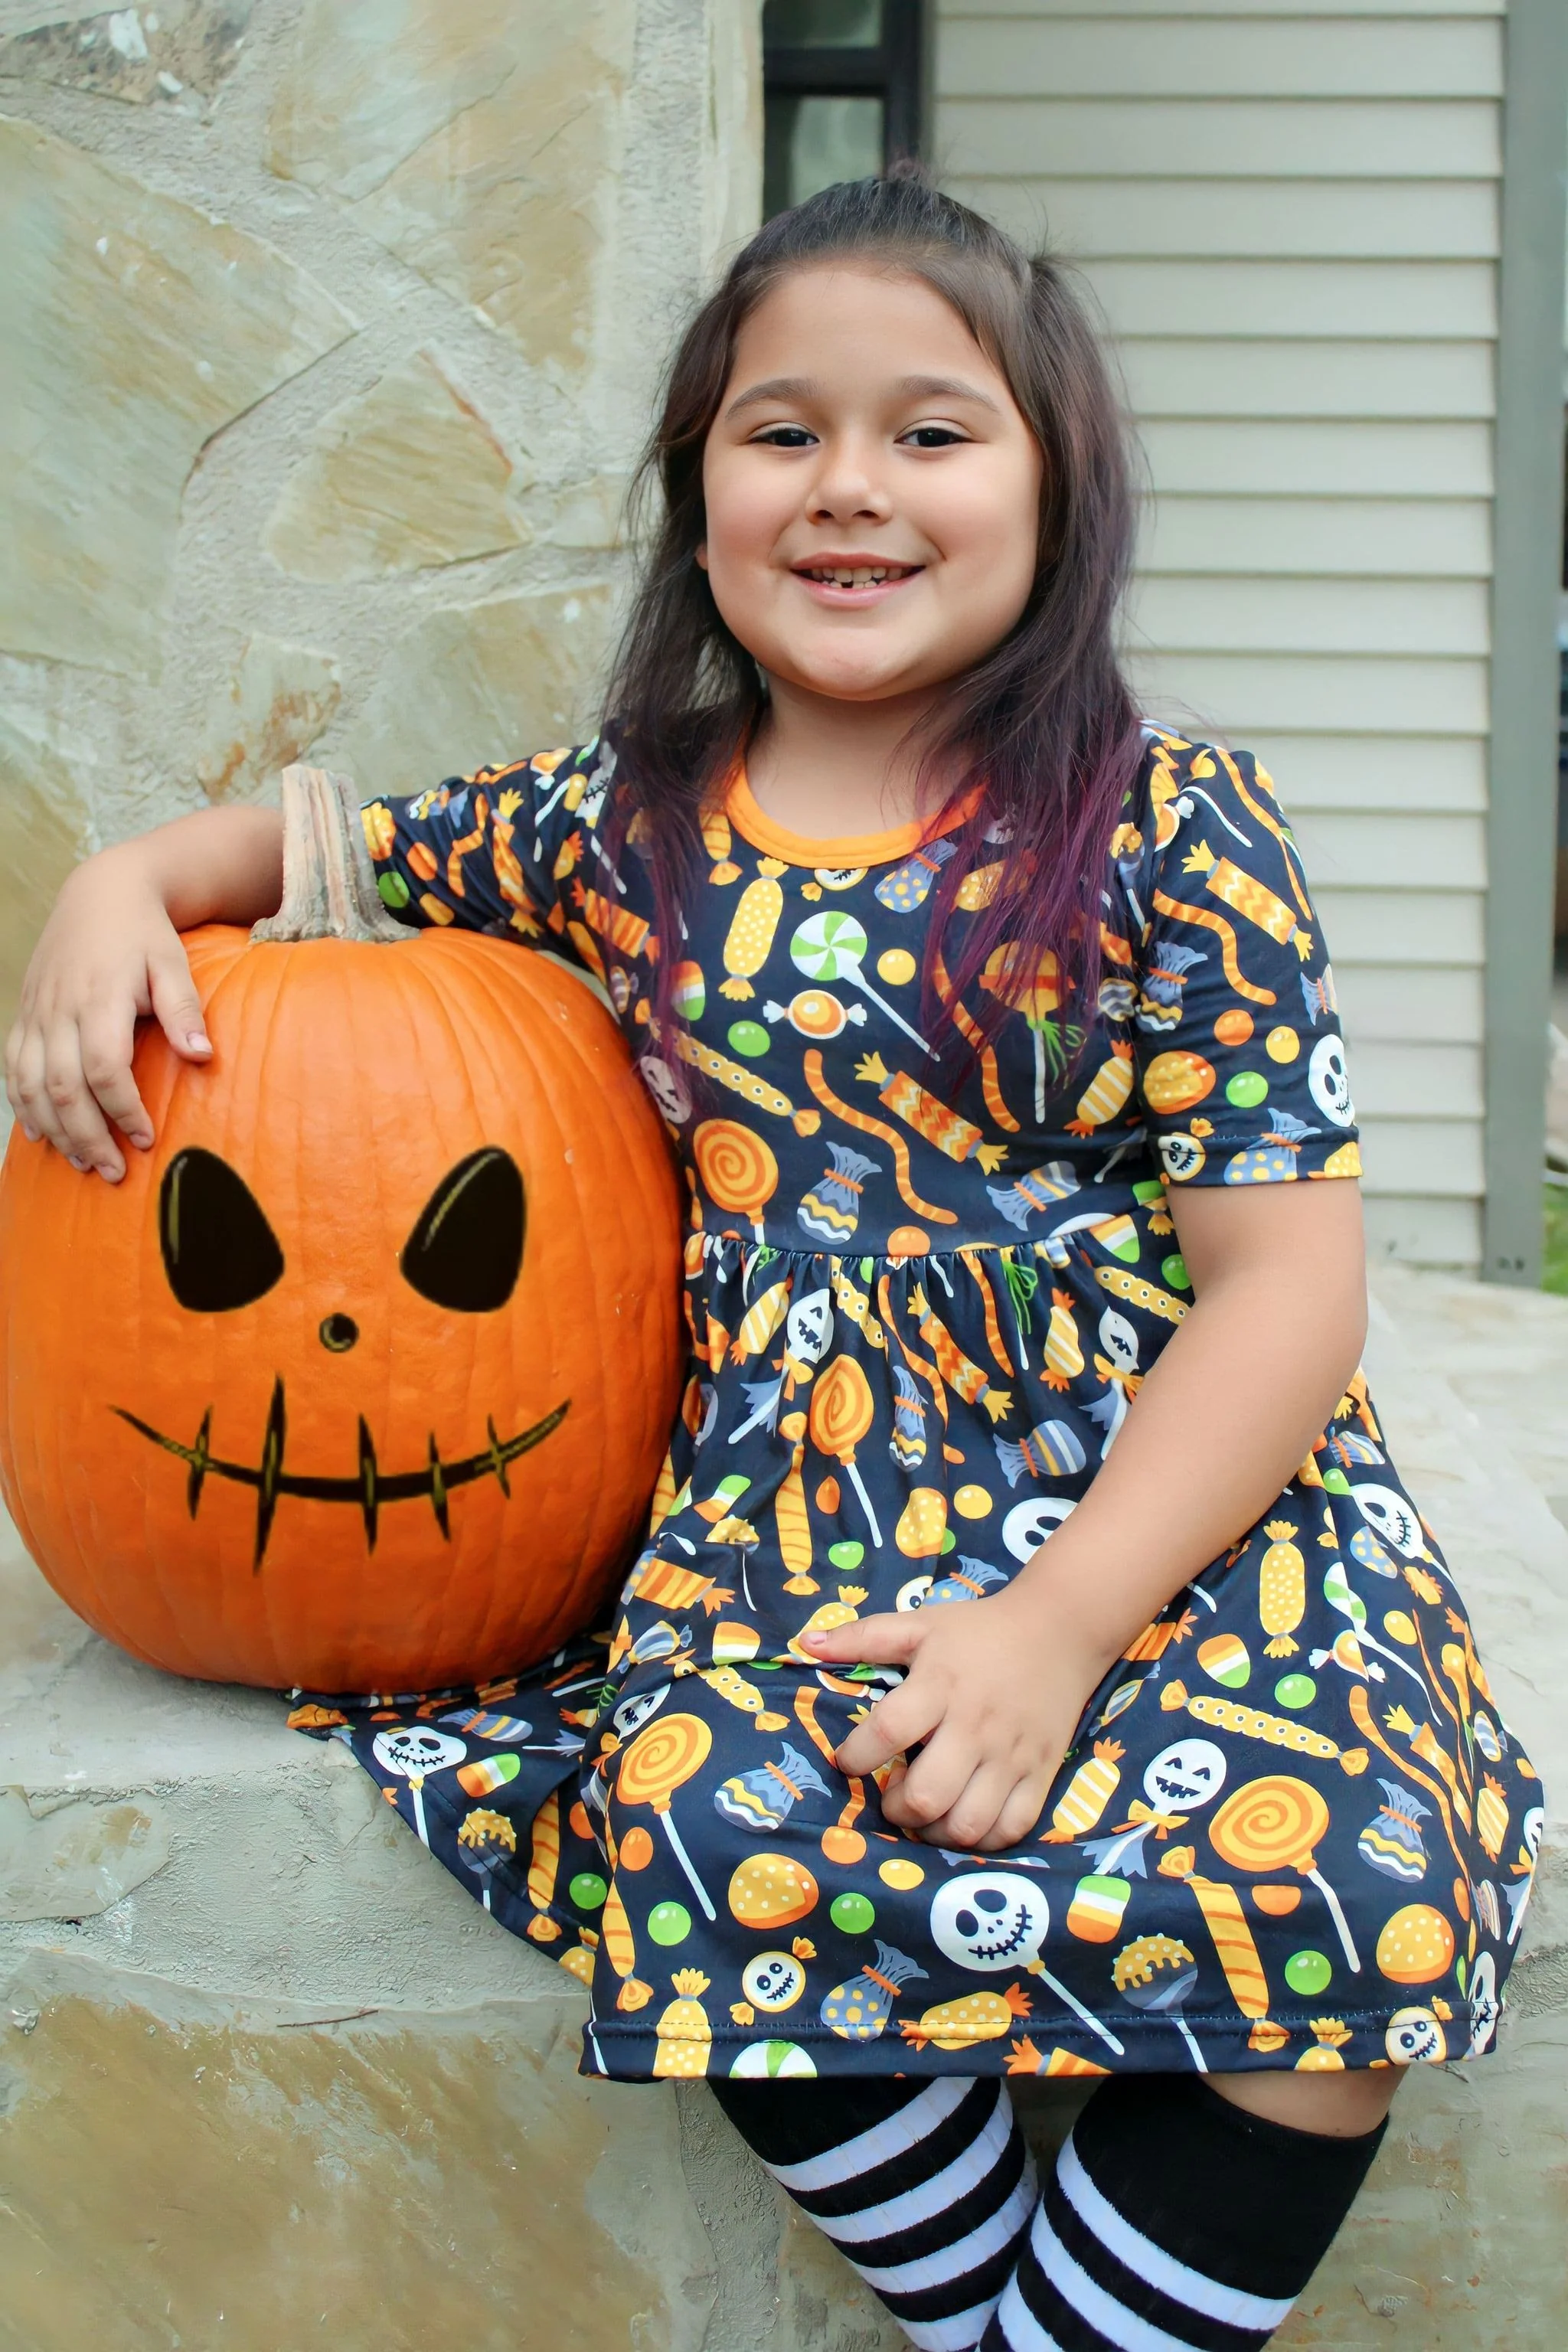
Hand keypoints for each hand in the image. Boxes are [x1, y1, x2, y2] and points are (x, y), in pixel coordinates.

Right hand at [5, 851, 209, 1181]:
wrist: (99, 894)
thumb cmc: (144, 934)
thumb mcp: (173, 963)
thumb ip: (184, 1009)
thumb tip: (203, 1056)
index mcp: (99, 999)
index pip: (103, 1070)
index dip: (122, 1110)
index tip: (146, 1139)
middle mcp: (59, 1010)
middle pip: (63, 1089)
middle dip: (88, 1136)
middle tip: (115, 1172)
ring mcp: (36, 1014)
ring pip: (32, 1085)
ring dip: (55, 1130)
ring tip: (83, 1163)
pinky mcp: (24, 1015)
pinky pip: (12, 1068)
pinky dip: (23, 1105)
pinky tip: (41, 1134)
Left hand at [801, 1588, 1113, 1852]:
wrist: (1061, 1630)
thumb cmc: (980, 1631)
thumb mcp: (920, 1624)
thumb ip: (863, 1637)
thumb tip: (805, 1644)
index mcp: (940, 1684)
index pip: (888, 1729)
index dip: (856, 1755)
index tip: (847, 1761)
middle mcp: (975, 1725)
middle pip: (927, 1794)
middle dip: (895, 1809)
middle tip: (891, 1795)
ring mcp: (1012, 1755)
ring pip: (968, 1823)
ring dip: (935, 1832)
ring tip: (925, 1813)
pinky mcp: (1041, 1773)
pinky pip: (1011, 1829)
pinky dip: (983, 1839)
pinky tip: (964, 1821)